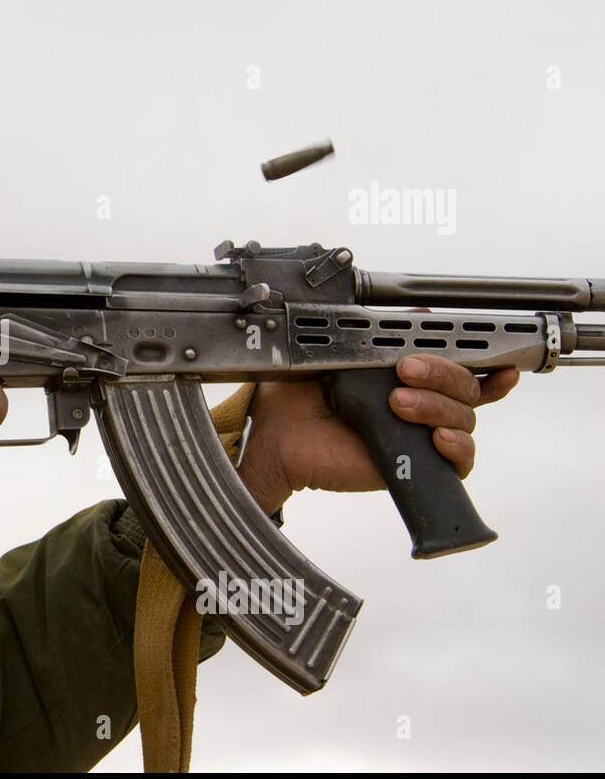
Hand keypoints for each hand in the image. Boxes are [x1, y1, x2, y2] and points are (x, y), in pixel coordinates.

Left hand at [237, 354, 519, 514]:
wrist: (278, 436)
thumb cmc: (302, 397)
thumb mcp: (338, 355)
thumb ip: (377, 336)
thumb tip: (418, 314)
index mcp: (410, 379)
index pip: (464, 371)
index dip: (489, 365)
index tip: (500, 360)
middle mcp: (423, 406)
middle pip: (467, 388)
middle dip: (442, 373)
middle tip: (405, 370)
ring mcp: (422, 436)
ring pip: (464, 418)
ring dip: (436, 405)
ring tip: (396, 402)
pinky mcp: (417, 465)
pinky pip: (460, 460)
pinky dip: (457, 446)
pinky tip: (435, 437)